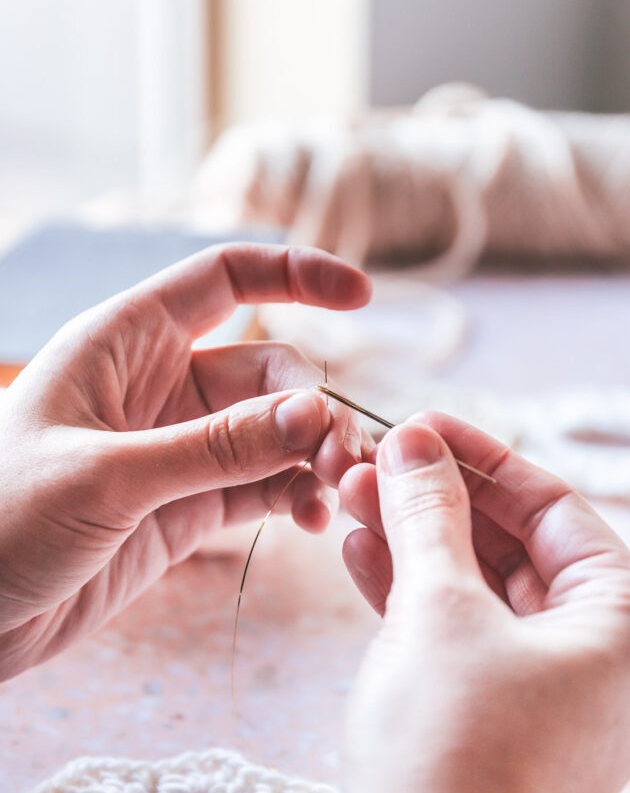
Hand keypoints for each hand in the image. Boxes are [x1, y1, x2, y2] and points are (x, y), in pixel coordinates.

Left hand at [0, 243, 370, 679]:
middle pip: (267, 371)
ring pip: (274, 432)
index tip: (361, 295)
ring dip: (315, 454)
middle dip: (312, 404)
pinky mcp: (186, 510)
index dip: (295, 275)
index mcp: (123, 343)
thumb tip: (315, 413)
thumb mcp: (105, 475)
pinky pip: (261, 487)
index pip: (222, 279)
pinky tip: (316, 517)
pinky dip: (295, 496)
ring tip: (339, 489)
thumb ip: (214, 446)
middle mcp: (157, 389)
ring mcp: (177, 451)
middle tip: (338, 455)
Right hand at [336, 416, 629, 792]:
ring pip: (480, 587)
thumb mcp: (439, 610)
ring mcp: (551, 690)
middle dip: (437, 500)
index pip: (552, 506)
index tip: (416, 424)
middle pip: (513, 543)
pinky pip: (464, 635)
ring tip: (351, 497)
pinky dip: (414, 594)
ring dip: (416, 541)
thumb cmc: (452, 751)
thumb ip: (430, 516)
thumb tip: (414, 443)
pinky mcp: (502, 719)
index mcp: (627, 619)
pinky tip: (360, 552)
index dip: (479, 457)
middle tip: (372, 462)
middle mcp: (603, 653)